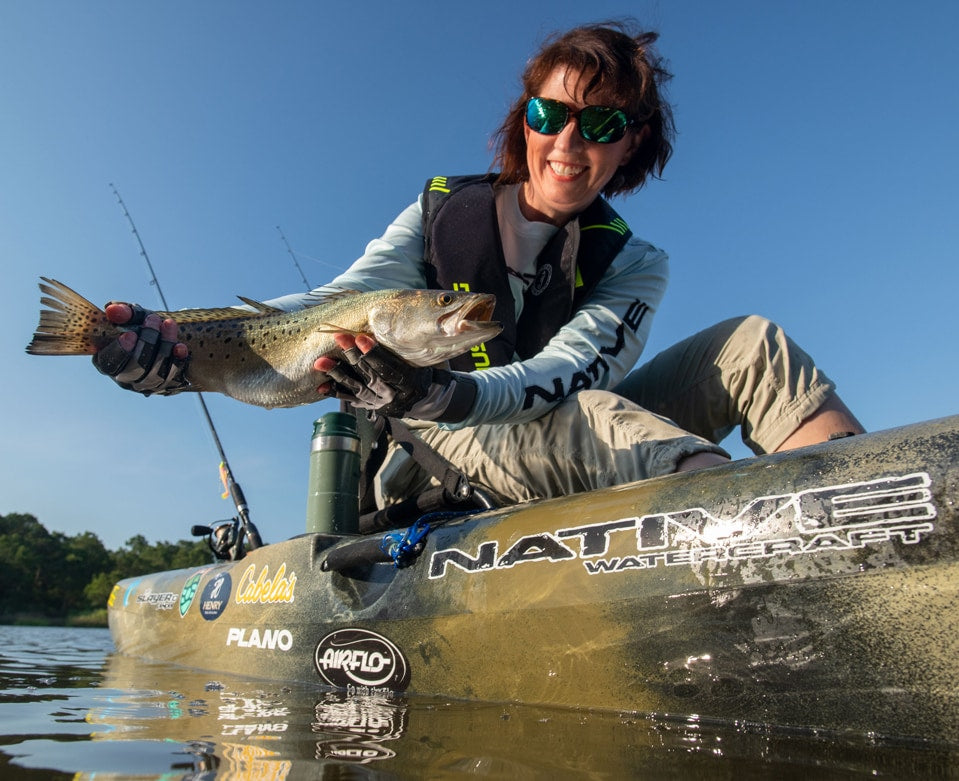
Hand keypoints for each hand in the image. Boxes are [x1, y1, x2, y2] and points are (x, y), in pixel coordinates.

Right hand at [92, 302, 189, 395]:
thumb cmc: (141, 325)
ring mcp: (145, 385)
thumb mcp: (132, 316)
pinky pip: (173, 377)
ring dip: (164, 347)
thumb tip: (112, 310)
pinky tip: (180, 346)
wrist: (165, 335)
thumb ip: (122, 312)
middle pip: (136, 368)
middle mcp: (124, 378)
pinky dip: (177, 361)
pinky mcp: (166, 386)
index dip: (120, 351)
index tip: (130, 334)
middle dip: (147, 342)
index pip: (110, 363)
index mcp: (106, 362)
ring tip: (168, 324)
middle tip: (153, 319)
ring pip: (156, 374)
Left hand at [315, 334, 475, 421]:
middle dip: (352, 356)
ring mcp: (380, 403)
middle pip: (370, 375)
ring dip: (338, 374)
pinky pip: (351, 399)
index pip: (390, 367)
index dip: (374, 353)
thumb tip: (414, 321)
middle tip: (338, 338)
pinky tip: (321, 385)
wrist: (425, 399)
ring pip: (357, 388)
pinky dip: (336, 392)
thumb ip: (414, 347)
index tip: (360, 337)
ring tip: (321, 362)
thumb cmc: (424, 370)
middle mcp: (394, 395)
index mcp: (410, 383)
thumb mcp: (426, 359)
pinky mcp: (370, 406)